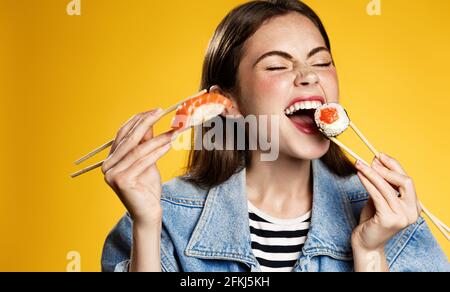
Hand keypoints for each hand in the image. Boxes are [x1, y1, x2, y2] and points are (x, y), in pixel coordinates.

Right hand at [102, 109, 174, 225]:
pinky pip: (143, 162)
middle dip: (147, 122)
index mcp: (110, 159)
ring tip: (174, 130)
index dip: (139, 120)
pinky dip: (157, 152)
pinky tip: (169, 144)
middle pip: (129, 138)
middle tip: (162, 111)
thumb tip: (150, 121)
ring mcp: (112, 174)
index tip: (155, 110)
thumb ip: (145, 143)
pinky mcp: (121, 181)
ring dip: (158, 138)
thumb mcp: (147, 161)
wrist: (148, 213)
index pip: (123, 133)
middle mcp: (107, 165)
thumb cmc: (148, 187)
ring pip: (138, 150)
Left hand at [352, 153, 420, 253]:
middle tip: (370, 160)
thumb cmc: (371, 221)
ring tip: (359, 164)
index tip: (379, 155)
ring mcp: (402, 217)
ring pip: (387, 187)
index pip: (407, 180)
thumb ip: (382, 185)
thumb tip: (375, 162)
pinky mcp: (388, 219)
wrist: (366, 243)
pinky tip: (359, 175)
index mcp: (414, 205)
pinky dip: (367, 183)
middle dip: (387, 168)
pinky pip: (377, 195)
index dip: (393, 166)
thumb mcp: (379, 199)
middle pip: (405, 182)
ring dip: (372, 173)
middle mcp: (412, 211)